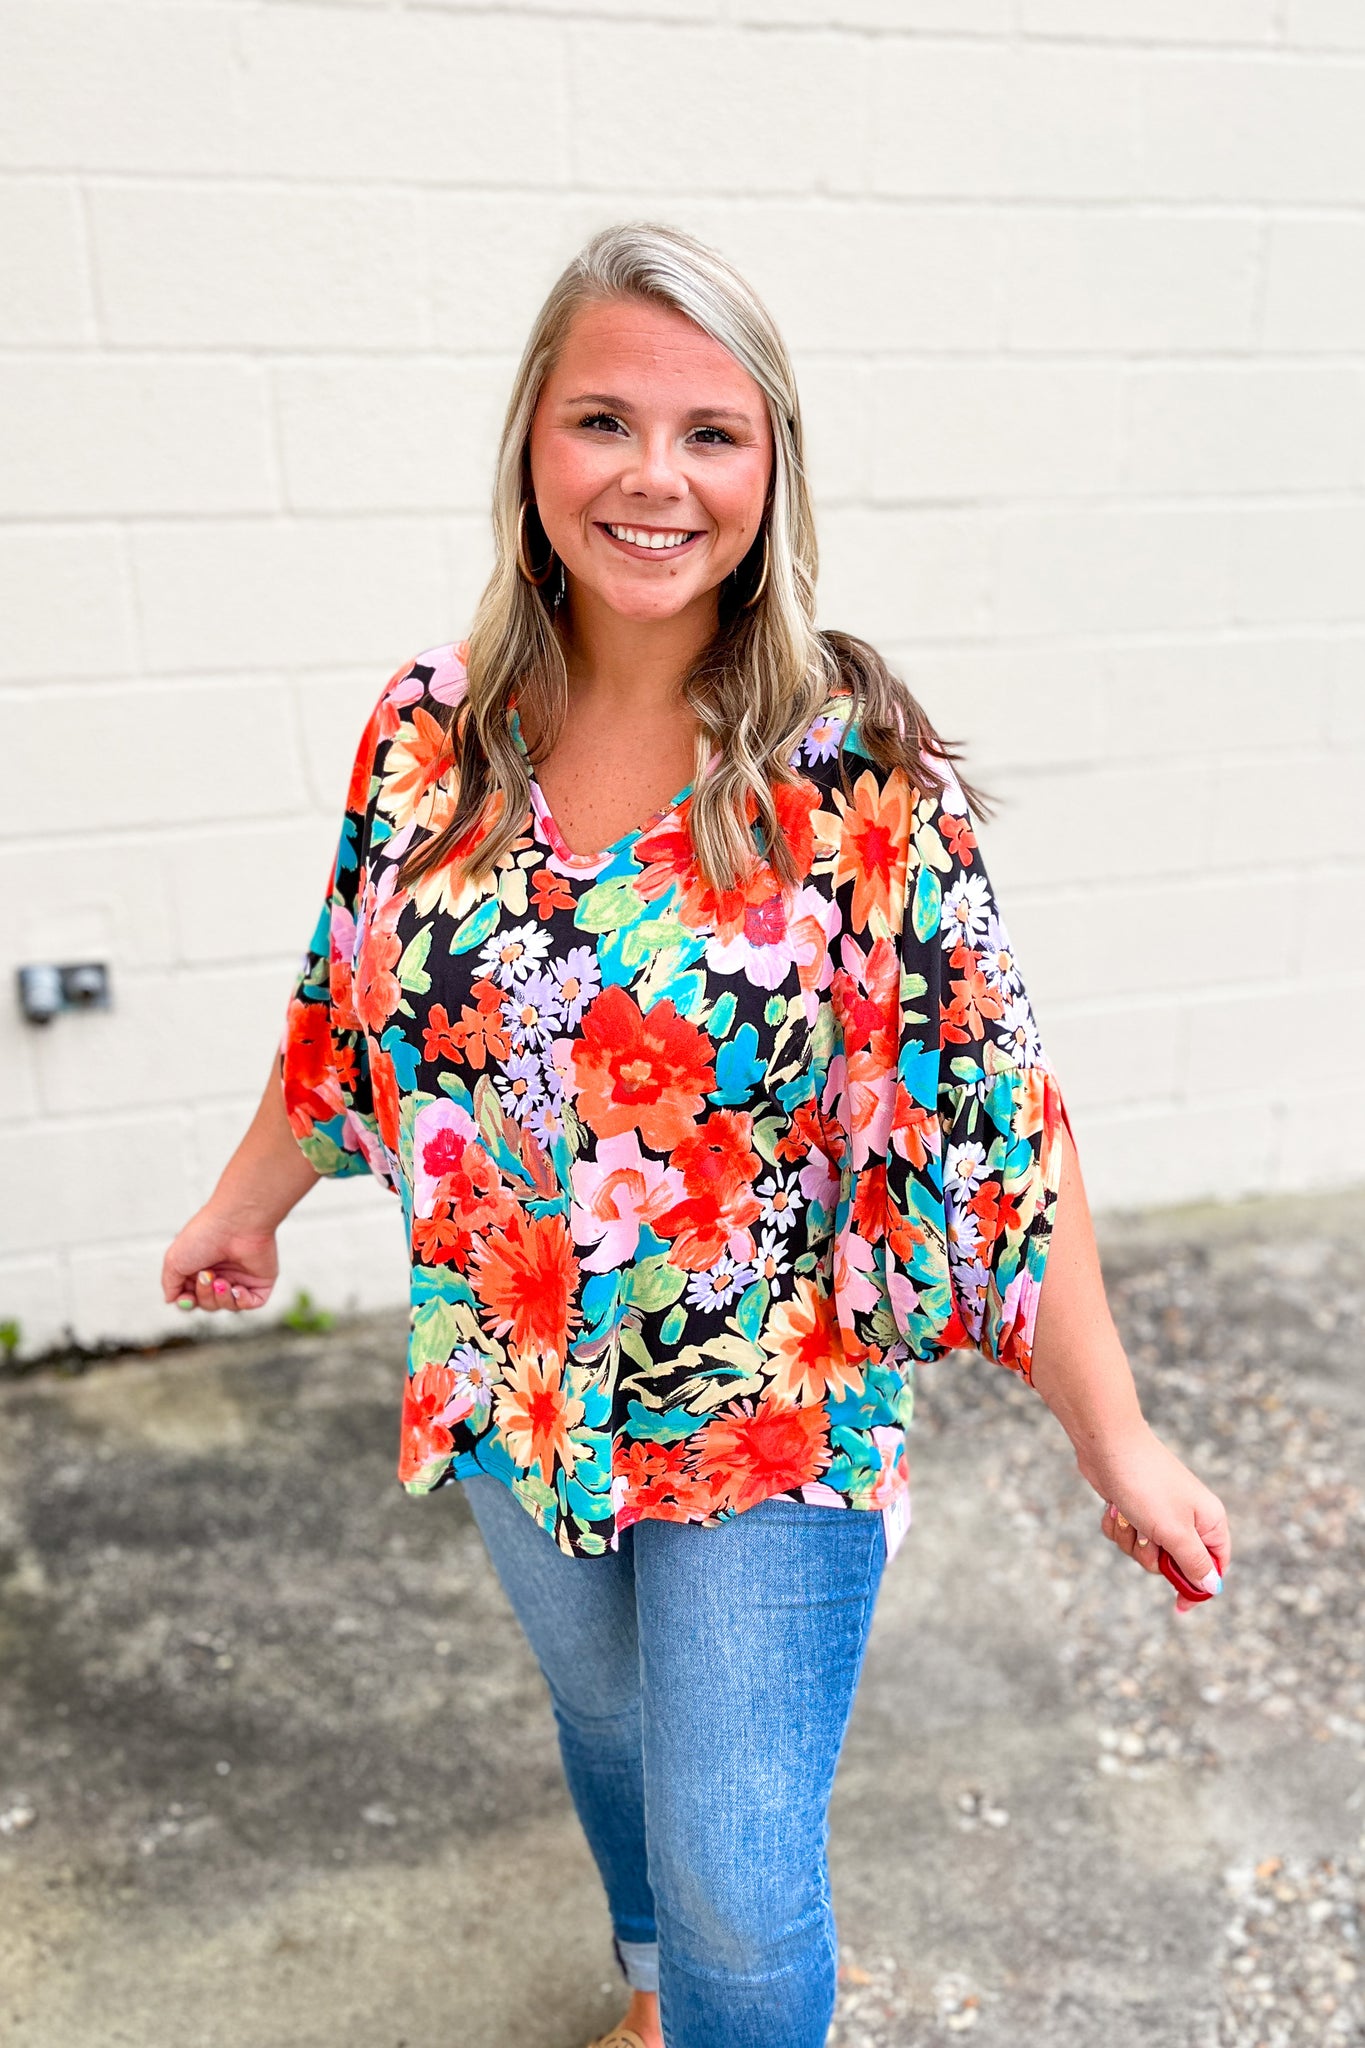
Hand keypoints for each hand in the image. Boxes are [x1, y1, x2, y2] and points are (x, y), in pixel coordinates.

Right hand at [161, 1205, 278, 1316]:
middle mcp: (221, 1272)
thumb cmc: (204, 1236)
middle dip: (204, 1296)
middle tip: (208, 1275)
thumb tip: (172, 1301)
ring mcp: (242, 1276)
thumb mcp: (174, 1260)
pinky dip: (242, 1301)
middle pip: (208, 1304)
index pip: (191, 1297)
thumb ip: (170, 1284)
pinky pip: (252, 1303)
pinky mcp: (260, 1279)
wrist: (236, 1222)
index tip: (187, 1299)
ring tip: (221, 1280)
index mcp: (200, 1266)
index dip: (188, 1303)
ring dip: (221, 1299)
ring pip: (228, 1306)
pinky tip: (237, 1288)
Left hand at [1081, 1422, 1230, 1613]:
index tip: (1179, 1606)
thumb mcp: (1175, 1532)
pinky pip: (1127, 1535)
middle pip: (1174, 1563)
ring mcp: (1159, 1512)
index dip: (1199, 1587)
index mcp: (1209, 1521)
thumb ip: (1195, 1562)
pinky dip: (1117, 1527)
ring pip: (1145, 1551)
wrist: (1108, 1445)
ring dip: (1131, 1540)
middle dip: (1153, 1557)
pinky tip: (1114, 1508)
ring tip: (1129, 1516)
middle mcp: (1188, 1518)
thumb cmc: (1146, 1485)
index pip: (1215, 1566)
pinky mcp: (1134, 1508)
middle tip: (1148, 1537)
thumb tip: (1213, 1588)